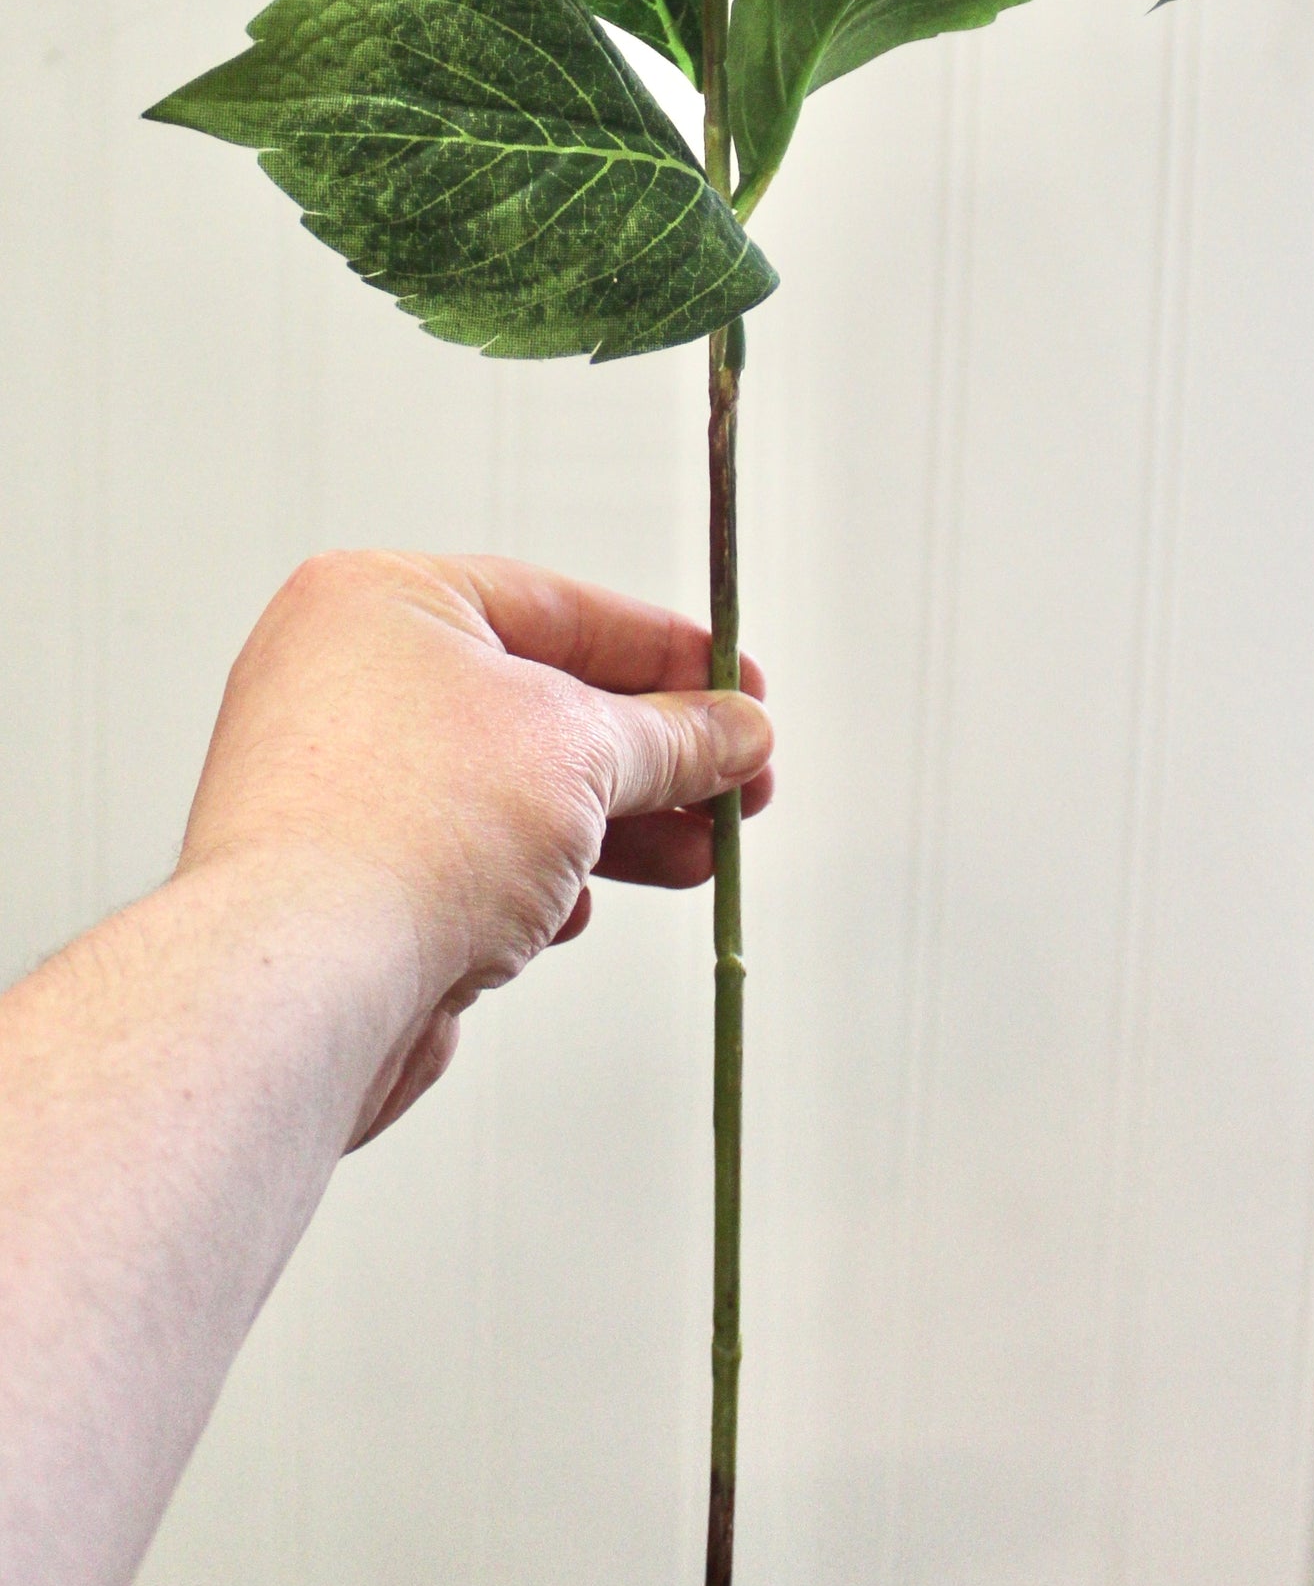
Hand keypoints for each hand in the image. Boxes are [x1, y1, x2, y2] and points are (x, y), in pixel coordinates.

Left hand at [178, 552, 773, 1143]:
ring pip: (515, 793)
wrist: (297, 982)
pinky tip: (572, 911)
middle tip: (742, 786)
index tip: (743, 691)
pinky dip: (536, 884)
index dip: (667, 653)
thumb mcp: (579, 750)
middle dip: (654, 756)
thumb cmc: (408, 828)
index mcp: (382, 603)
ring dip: (618, 827)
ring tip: (706, 855)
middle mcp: (349, 683)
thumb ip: (671, 736)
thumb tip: (737, 732)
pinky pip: (472, 864)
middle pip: (542, 707)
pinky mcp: (353, 882)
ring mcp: (345, 786)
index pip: (556, 609)